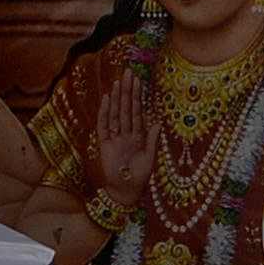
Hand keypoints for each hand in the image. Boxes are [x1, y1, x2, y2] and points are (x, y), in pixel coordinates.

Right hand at [85, 75, 153, 211]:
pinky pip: (104, 125)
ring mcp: (114, 137)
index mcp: (138, 136)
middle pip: (126, 108)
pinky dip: (105, 113)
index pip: (138, 112)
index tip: (139, 81)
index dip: (138, 96)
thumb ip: (152, 139)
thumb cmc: (138, 177)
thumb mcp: (150, 158)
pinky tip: (106, 99)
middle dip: (128, 91)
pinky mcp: (104, 144)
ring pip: (116, 114)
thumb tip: (159, 121)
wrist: (125, 192)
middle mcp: (125, 134)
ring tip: (118, 82)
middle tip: (129, 73)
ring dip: (117, 98)